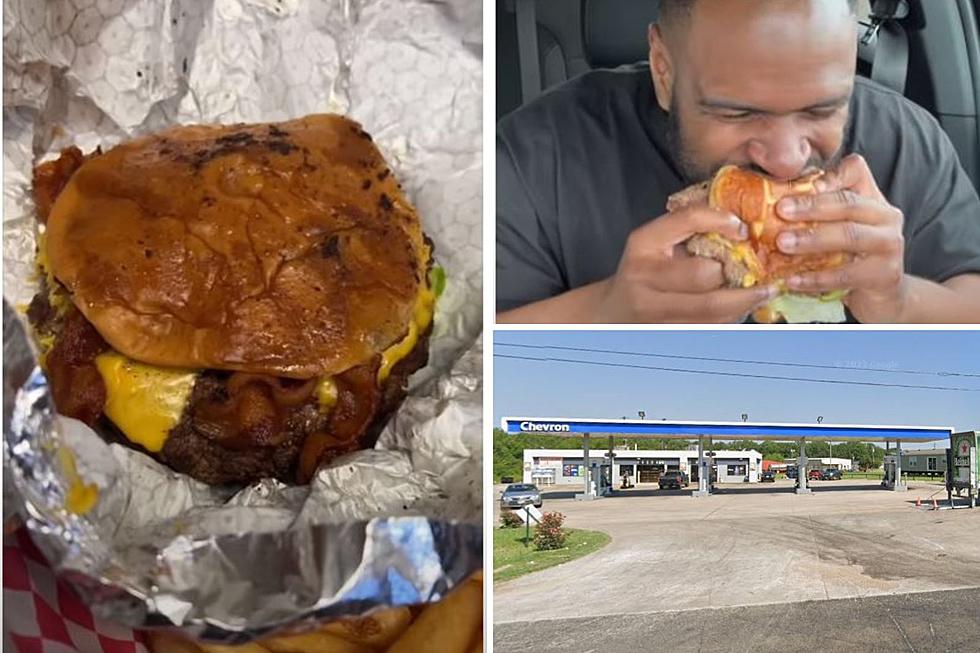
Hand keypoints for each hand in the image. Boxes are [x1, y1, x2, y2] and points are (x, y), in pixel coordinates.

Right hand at [598, 205, 776, 322]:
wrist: (611, 313)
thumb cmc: (643, 272)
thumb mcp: (656, 243)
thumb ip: (690, 229)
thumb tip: (740, 221)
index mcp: (643, 244)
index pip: (687, 220)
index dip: (721, 221)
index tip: (742, 228)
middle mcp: (645, 278)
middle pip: (704, 273)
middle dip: (737, 270)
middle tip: (758, 269)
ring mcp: (653, 311)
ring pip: (713, 308)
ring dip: (745, 299)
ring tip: (761, 291)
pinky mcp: (666, 334)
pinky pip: (710, 327)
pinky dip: (733, 318)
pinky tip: (741, 309)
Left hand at [774, 154, 907, 321]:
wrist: (881, 296)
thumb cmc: (850, 259)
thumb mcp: (836, 230)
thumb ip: (816, 215)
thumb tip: (769, 204)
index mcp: (871, 199)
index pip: (856, 171)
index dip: (831, 174)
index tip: (804, 183)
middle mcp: (885, 216)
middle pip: (848, 204)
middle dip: (812, 207)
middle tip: (780, 210)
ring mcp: (889, 244)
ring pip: (849, 235)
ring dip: (813, 239)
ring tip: (782, 243)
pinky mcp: (885, 274)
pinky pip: (846, 274)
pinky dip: (817, 278)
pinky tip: (793, 280)